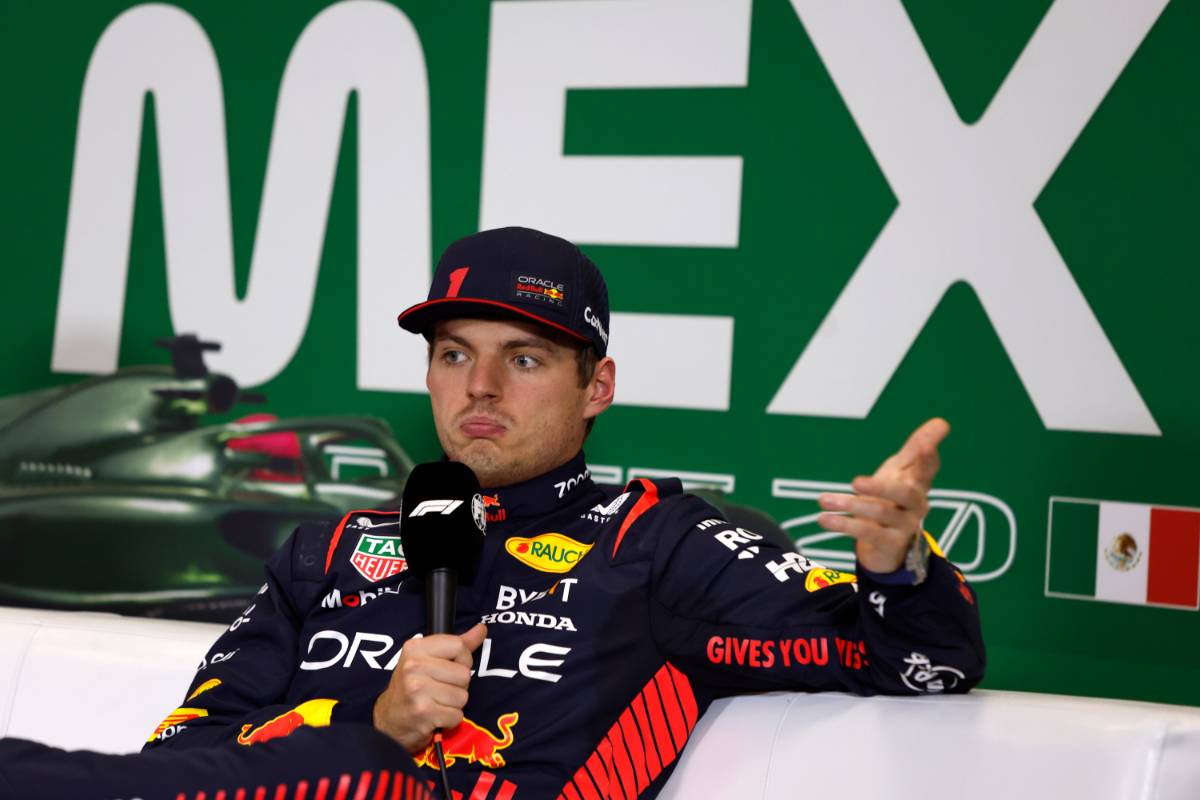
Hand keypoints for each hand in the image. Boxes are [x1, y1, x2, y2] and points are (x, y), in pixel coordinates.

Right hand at [372, 623, 486, 752]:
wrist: (389, 720)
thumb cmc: (412, 686)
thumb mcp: (428, 659)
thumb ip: (458, 644)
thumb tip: (482, 629)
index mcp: (415, 647)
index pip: (459, 646)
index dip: (462, 660)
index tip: (450, 668)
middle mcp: (413, 666)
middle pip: (464, 674)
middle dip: (458, 686)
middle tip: (439, 689)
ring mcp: (417, 689)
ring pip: (463, 696)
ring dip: (454, 704)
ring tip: (437, 703)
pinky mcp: (423, 712)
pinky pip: (456, 715)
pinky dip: (450, 719)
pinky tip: (435, 716)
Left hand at [817, 418, 948, 573]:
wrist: (887, 545)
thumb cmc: (894, 499)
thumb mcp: (901, 471)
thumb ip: (915, 448)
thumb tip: (941, 421)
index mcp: (919, 483)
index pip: (927, 467)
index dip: (927, 457)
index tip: (924, 445)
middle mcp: (916, 504)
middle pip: (905, 493)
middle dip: (881, 486)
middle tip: (855, 482)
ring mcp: (905, 526)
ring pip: (880, 512)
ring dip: (850, 506)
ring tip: (823, 500)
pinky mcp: (890, 544)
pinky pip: (867, 533)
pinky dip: (843, 525)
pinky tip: (824, 519)